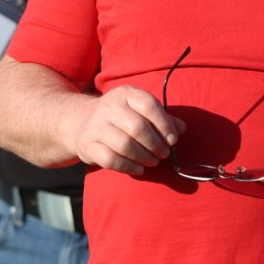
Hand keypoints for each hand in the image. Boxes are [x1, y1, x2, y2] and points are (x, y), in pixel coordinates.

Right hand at [66, 86, 180, 175]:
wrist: (81, 122)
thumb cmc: (120, 117)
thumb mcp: (140, 110)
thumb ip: (162, 118)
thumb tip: (181, 128)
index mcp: (125, 94)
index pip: (149, 105)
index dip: (165, 124)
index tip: (173, 139)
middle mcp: (109, 107)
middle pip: (138, 128)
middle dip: (156, 144)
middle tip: (163, 154)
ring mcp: (96, 126)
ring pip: (125, 145)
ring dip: (144, 157)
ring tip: (153, 162)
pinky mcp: (88, 145)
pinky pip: (111, 160)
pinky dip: (128, 167)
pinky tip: (138, 169)